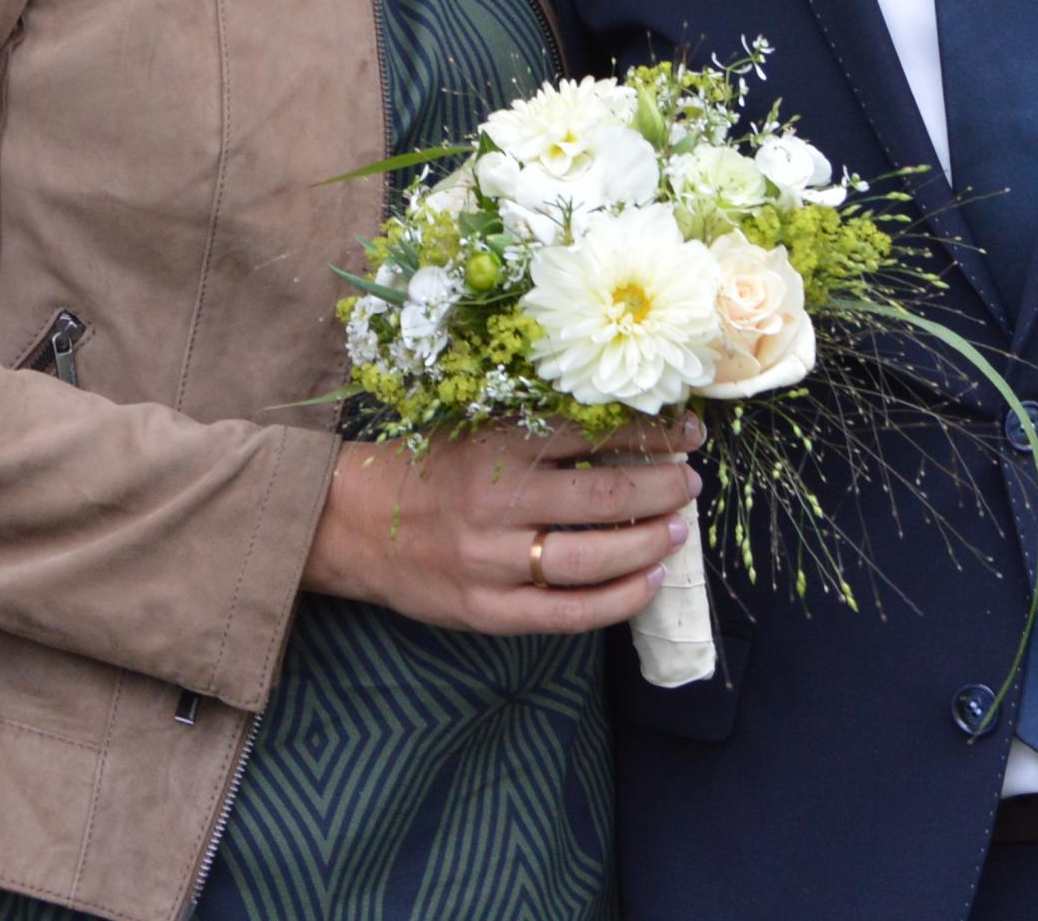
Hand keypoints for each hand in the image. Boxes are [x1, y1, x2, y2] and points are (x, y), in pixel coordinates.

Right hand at [302, 415, 705, 635]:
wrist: (349, 523)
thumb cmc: (424, 468)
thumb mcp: (475, 428)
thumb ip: (537, 429)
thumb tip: (623, 423)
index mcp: (497, 446)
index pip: (594, 435)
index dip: (652, 434)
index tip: (687, 433)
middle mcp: (498, 503)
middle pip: (604, 498)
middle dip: (661, 489)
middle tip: (688, 483)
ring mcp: (492, 562)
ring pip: (593, 559)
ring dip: (649, 544)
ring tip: (676, 530)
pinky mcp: (488, 610)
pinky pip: (568, 614)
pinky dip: (618, 601)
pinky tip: (648, 583)